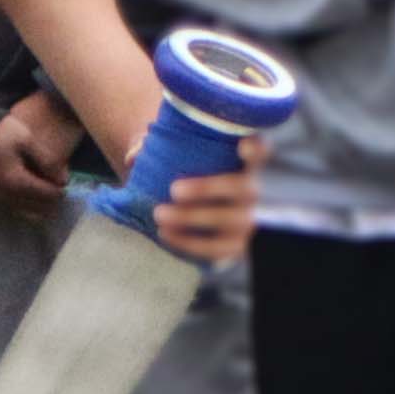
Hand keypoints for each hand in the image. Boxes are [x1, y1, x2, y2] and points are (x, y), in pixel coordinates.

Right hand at [0, 91, 78, 216]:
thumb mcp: (26, 139)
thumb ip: (47, 160)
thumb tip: (63, 180)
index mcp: (17, 182)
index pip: (48, 195)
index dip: (60, 189)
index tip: (63, 178)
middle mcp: (5, 196)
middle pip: (38, 209)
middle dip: (51, 201)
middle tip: (56, 186)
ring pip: (25, 213)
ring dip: (39, 206)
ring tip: (44, 191)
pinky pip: (12, 208)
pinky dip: (24, 204)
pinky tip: (27, 192)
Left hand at [149, 140, 262, 265]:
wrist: (191, 212)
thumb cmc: (186, 173)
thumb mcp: (176, 157)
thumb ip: (157, 150)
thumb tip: (133, 156)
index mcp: (244, 164)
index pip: (262, 152)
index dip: (258, 149)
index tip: (243, 145)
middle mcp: (253, 191)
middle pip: (242, 188)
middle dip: (208, 189)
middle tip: (174, 190)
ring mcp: (248, 221)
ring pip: (230, 220)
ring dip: (193, 218)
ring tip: (159, 214)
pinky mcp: (236, 246)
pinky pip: (216, 248)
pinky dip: (189, 242)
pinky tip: (164, 233)